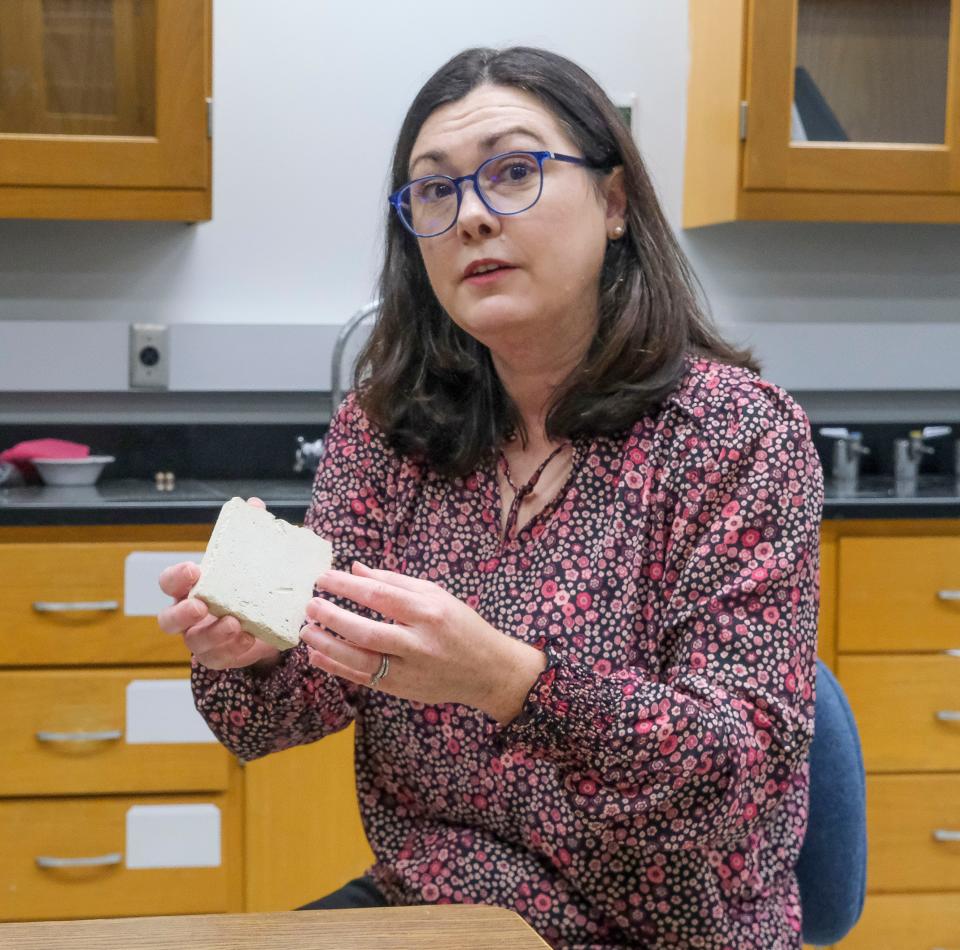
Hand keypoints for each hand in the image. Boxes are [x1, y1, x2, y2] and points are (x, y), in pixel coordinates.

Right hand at [156, 497, 280, 671]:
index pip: (169, 582)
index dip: (177, 577)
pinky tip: (251, 637)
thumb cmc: (247, 584)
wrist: (267, 618)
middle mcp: (189, 616)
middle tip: (201, 605)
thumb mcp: (249, 559)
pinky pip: (220, 658)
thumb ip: (249, 534)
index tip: (194, 569)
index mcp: (190, 588)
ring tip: (235, 623)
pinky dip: (234, 649)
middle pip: (167, 620)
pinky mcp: (220, 656)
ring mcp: (201, 639)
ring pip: (195, 642)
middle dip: (182, 613)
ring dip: (214, 633)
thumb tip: (254, 505)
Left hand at [301, 562, 546, 722]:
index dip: (347, 586)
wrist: (488, 670)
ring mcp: (410, 670)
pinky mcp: (402, 690)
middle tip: (309, 606)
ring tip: (306, 631)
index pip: (380, 596)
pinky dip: (338, 668)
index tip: (322, 578)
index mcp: (428, 613)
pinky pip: (364, 679)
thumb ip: (395, 582)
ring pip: (361, 660)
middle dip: (333, 618)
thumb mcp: (436, 595)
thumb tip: (356, 569)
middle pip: (367, 631)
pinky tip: (318, 655)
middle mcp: (419, 643)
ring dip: (329, 646)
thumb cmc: (462, 626)